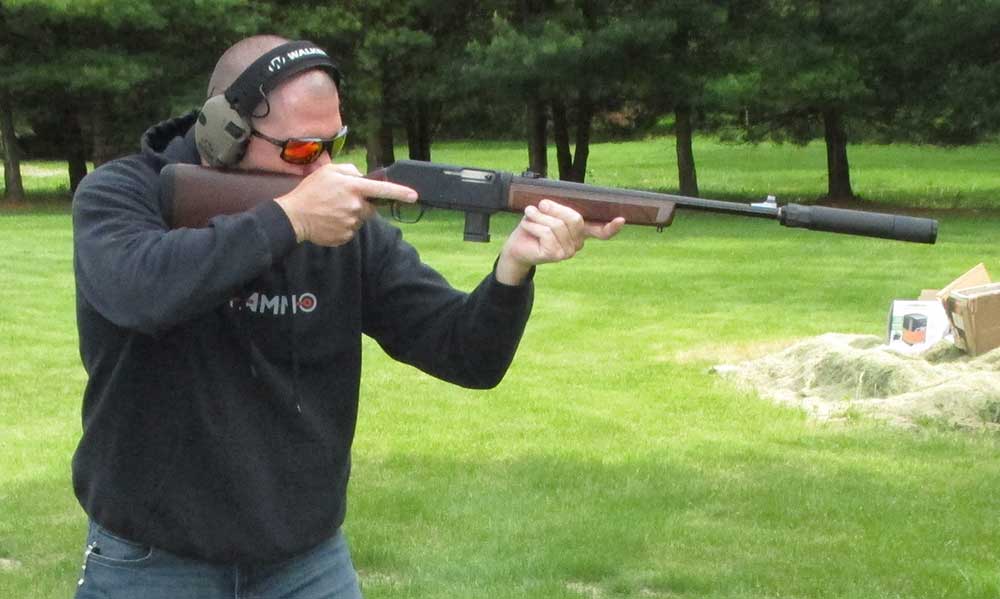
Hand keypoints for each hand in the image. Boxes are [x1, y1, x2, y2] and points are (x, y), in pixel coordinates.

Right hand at [275, 163, 417, 245]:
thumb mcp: (328, 171)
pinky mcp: (345, 236)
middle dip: (361, 204)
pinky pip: (351, 231)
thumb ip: (349, 170)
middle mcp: (356, 206)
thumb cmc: (310, 191)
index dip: (400, 192)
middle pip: (370, 207)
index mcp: (353, 188)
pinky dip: (343, 226)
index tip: (414, 196)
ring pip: (360, 219)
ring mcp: (351, 223)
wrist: (293, 217)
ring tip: (331, 211)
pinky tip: (329, 221)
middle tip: (340, 201)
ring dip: (351, 215)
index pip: (382, 189)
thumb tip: (362, 177)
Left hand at [496, 199, 624, 284]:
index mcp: (579, 233)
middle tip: (539, 205)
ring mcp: (568, 252)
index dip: (611, 227)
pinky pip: (547, 233)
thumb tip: (553, 202)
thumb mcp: (547, 214)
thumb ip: (558, 209)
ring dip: (539, 216)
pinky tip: (527, 225)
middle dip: (554, 208)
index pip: (601, 232)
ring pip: (558, 225)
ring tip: (529, 214)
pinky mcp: (555, 255)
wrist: (516, 246)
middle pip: (575, 219)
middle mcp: (577, 244)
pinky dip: (534, 225)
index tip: (621, 219)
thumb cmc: (533, 227)